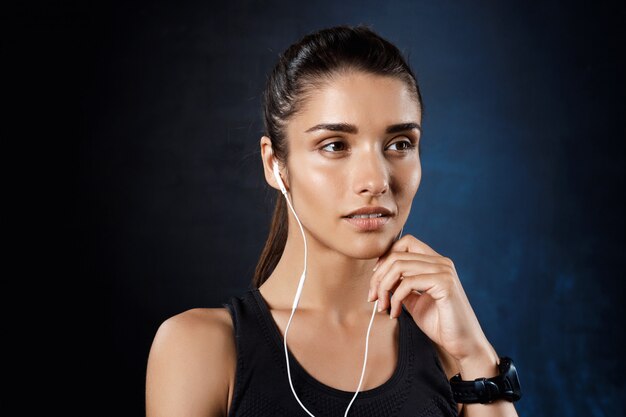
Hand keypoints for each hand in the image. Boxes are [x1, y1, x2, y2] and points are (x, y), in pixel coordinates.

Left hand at [368, 234, 493, 363]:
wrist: (462, 344)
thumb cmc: (440, 324)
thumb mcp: (414, 300)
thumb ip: (400, 285)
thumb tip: (380, 276)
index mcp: (436, 262)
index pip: (406, 243)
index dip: (386, 258)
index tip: (376, 279)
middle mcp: (442, 262)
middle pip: (398, 255)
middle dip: (378, 277)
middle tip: (372, 298)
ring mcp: (444, 271)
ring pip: (399, 266)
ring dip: (383, 288)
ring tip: (383, 307)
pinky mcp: (445, 283)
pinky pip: (408, 283)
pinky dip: (395, 298)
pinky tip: (395, 313)